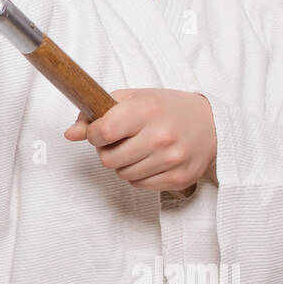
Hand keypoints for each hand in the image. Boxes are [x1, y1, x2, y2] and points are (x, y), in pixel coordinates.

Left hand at [63, 88, 216, 191]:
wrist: (212, 124)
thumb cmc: (167, 108)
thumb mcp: (134, 98)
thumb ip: (98, 112)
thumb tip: (70, 134)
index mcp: (148, 110)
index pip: (103, 132)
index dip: (94, 134)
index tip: (100, 131)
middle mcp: (161, 136)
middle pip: (108, 159)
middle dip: (106, 151)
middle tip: (118, 141)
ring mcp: (171, 160)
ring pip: (122, 175)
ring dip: (122, 164)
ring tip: (136, 149)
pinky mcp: (178, 178)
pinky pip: (139, 185)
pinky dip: (138, 174)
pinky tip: (149, 159)